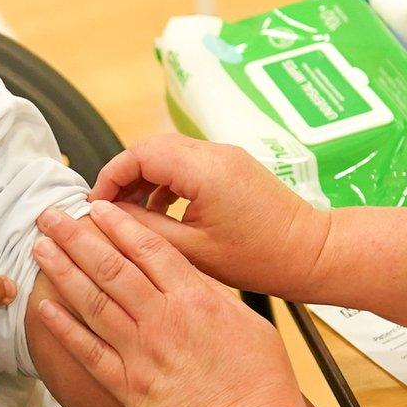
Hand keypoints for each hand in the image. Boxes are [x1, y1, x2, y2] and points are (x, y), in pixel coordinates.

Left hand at [32, 201, 309, 406]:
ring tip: (41, 247)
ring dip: (63, 271)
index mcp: (195, 299)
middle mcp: (162, 320)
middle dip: (77, 237)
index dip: (118, 224)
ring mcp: (140, 354)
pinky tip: (44, 306)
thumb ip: (210, 294)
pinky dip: (63, 327)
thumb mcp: (247, 320)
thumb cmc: (262, 382)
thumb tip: (184, 273)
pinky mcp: (128, 387)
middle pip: (111, 267)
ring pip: (92, 301)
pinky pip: (87, 351)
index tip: (97, 207)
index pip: (147, 248)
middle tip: (51, 215)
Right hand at [89, 134, 332, 298]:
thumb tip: (109, 217)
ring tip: (130, 214)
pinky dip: (167, 181)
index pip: (139, 154)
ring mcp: (226, 157)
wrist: (311, 253)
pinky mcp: (233, 167)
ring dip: (145, 178)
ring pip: (169, 154)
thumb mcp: (192, 251)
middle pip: (151, 148)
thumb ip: (145, 229)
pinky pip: (188, 163)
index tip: (95, 204)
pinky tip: (161, 212)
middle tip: (107, 208)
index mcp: (204, 170)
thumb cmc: (262, 257)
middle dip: (124, 176)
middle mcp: (215, 154)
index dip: (111, 177)